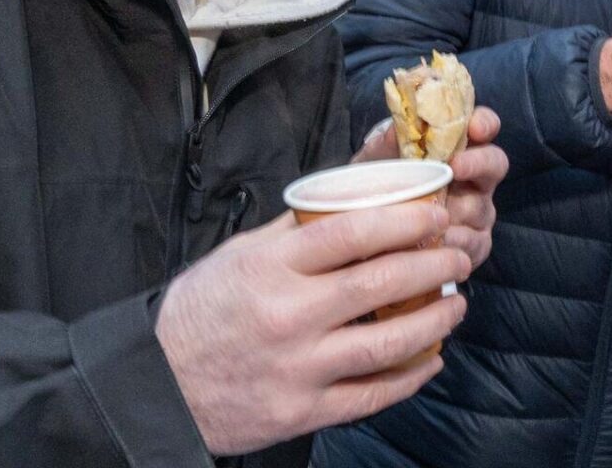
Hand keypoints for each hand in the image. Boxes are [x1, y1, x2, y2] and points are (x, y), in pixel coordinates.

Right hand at [157, 204, 470, 454]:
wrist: (153, 386)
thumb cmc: (200, 312)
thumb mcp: (238, 257)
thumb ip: (295, 233)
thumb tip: (355, 199)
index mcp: (271, 267)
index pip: (352, 233)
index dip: (405, 222)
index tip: (435, 216)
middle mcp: (288, 315)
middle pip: (382, 284)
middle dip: (434, 266)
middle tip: (458, 257)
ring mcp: (298, 367)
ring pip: (389, 341)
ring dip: (435, 321)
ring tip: (456, 304)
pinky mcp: (302, 411)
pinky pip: (373, 393)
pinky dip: (411, 375)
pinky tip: (431, 358)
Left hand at [353, 107, 508, 271]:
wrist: (366, 226)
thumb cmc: (379, 184)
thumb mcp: (376, 160)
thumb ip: (389, 142)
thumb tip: (399, 128)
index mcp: (458, 148)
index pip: (483, 126)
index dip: (484, 123)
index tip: (474, 127)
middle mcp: (476, 177)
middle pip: (496, 162)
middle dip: (478, 162)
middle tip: (455, 167)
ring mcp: (479, 211)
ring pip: (480, 206)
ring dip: (454, 208)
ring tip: (427, 212)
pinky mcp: (476, 243)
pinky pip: (474, 242)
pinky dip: (452, 241)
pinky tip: (431, 242)